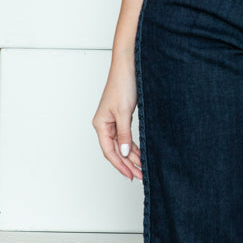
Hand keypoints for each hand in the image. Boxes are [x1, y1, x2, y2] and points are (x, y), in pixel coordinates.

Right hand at [93, 63, 142, 180]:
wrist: (128, 67)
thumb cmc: (122, 84)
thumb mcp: (124, 112)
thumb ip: (124, 134)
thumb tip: (125, 152)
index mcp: (100, 124)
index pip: (109, 151)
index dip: (120, 165)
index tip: (130, 175)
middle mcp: (105, 125)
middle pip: (116, 150)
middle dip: (128, 164)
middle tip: (140, 176)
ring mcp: (113, 122)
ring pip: (122, 145)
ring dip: (132, 157)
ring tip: (142, 169)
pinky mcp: (121, 117)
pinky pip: (126, 137)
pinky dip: (133, 147)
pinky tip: (140, 155)